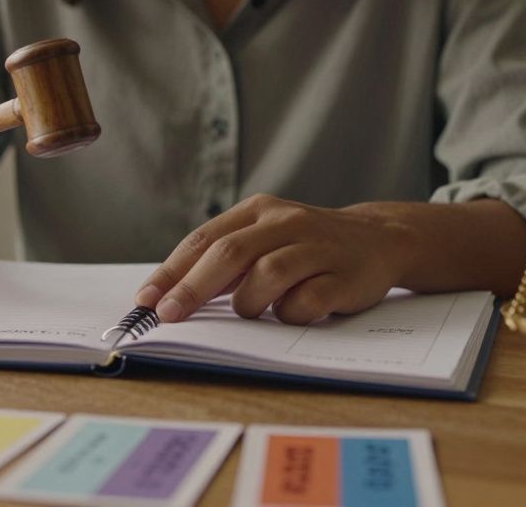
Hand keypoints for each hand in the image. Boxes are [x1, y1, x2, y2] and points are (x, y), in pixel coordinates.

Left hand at [135, 195, 413, 324]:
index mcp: (257, 210)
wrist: (379, 239)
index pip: (204, 239)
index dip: (172, 271)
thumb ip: (223, 260)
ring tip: (250, 313)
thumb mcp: (263, 239)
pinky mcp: (345, 275)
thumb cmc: (305, 247)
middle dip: (193, 288)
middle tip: (169, 316)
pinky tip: (290, 313)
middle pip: (230, 253)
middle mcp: (285, 221)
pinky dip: (290, 313)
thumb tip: (168, 296)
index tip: (146, 300)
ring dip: (248, 303)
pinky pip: (307, 300)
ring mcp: (317, 247)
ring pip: (268, 274)